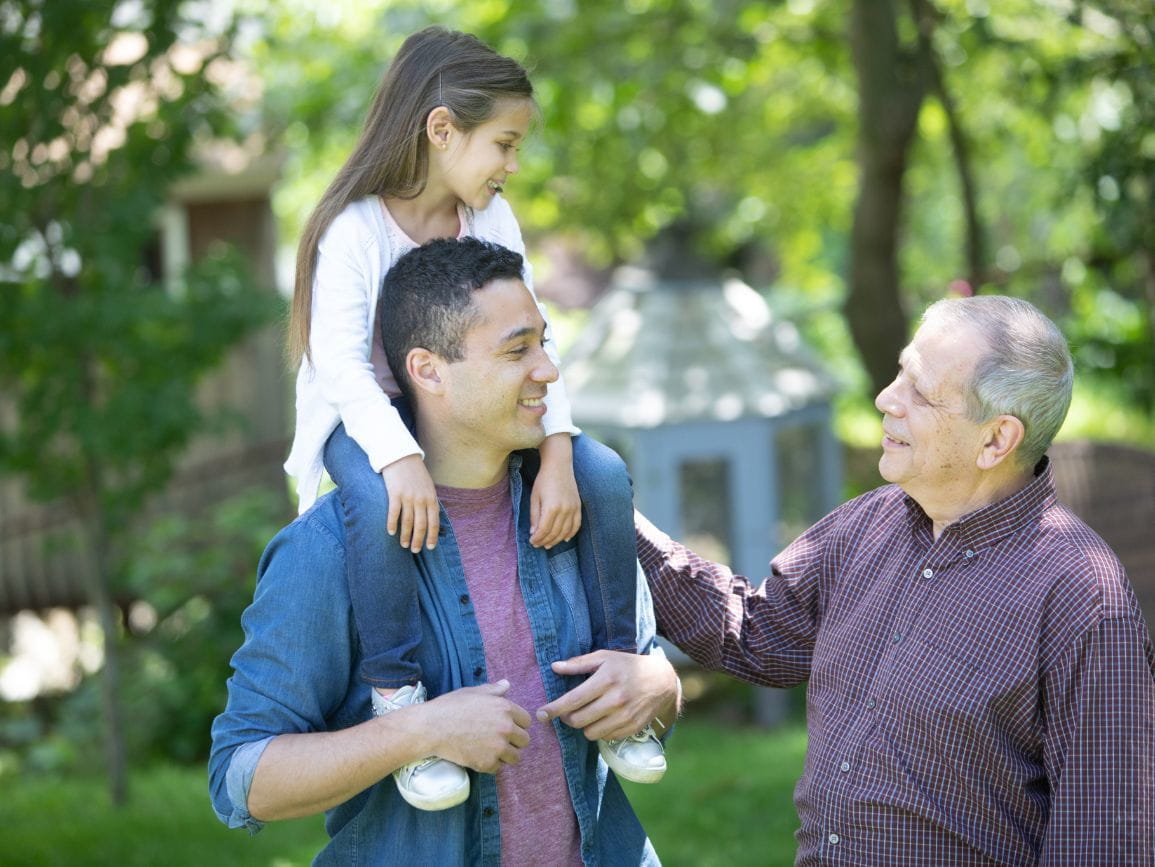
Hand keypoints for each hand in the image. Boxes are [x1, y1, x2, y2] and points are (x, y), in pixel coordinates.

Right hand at [381, 454, 438, 551]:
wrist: (401, 457)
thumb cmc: (415, 474)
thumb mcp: (428, 487)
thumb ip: (429, 502)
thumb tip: (430, 520)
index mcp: (431, 498)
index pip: (434, 522)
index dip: (432, 536)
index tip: (430, 547)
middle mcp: (421, 499)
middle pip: (421, 525)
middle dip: (418, 540)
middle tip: (415, 550)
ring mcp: (408, 497)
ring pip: (407, 522)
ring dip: (405, 536)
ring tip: (404, 545)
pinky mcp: (395, 494)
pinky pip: (394, 513)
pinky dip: (392, 524)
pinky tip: (391, 532)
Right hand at [423, 681, 532, 773]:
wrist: (432, 727)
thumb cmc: (451, 706)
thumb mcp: (474, 692)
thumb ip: (494, 690)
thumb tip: (507, 684)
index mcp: (505, 708)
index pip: (526, 721)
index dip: (517, 724)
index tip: (506, 727)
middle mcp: (506, 728)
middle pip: (524, 741)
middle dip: (514, 741)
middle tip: (499, 740)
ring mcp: (498, 747)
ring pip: (515, 757)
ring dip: (505, 755)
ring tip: (491, 750)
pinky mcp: (488, 763)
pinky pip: (498, 768)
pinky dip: (491, 765)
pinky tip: (480, 756)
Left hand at [530, 436, 580, 547]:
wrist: (559, 466)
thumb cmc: (543, 481)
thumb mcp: (534, 498)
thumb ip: (534, 517)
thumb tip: (534, 533)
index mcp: (551, 508)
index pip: (544, 530)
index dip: (537, 538)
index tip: (532, 541)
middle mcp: (564, 510)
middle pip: (554, 533)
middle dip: (545, 541)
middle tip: (538, 545)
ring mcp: (573, 509)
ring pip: (565, 532)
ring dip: (556, 540)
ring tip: (548, 544)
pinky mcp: (578, 507)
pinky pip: (576, 525)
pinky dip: (571, 534)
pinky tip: (564, 538)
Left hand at [535, 650, 679, 740]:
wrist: (661, 681)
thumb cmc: (628, 666)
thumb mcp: (604, 657)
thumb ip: (578, 663)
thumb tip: (554, 667)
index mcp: (606, 679)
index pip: (573, 699)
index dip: (554, 709)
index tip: (541, 714)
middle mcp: (616, 699)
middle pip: (578, 720)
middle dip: (567, 718)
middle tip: (568, 711)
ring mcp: (625, 716)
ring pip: (590, 733)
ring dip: (583, 726)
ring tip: (588, 714)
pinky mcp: (632, 728)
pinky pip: (605, 737)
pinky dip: (599, 730)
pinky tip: (603, 718)